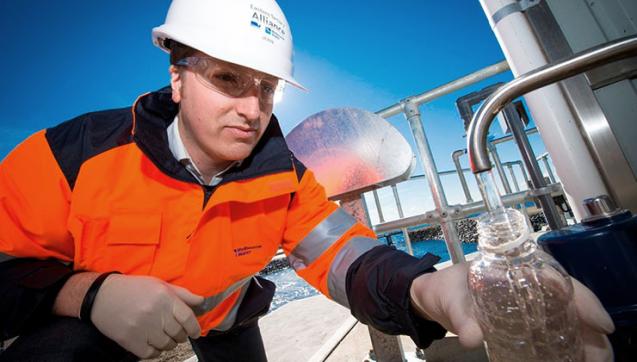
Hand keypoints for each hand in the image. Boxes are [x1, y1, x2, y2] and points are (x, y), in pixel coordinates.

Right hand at [90, 274, 203, 358]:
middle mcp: (155, 312)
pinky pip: (151, 353)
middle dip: (181, 336)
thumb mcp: (159, 284)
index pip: (187, 317)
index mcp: (164, 297)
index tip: (195, 333)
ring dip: (169, 344)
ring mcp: (142, 327)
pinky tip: (152, 344)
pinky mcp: (130, 340)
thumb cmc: (134, 288)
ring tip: (163, 337)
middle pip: (178, 333)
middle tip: (177, 334)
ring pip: (166, 345)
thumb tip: (202, 301)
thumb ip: (182, 294)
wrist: (102, 295)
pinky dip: (155, 351)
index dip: (194, 328)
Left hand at [409, 263, 614, 360]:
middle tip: (602, 354)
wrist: (429, 296)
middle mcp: (527, 285)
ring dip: (582, 338)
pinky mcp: (520, 320)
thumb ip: (462, 318)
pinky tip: (573, 358)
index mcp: (516, 270)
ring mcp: (525, 303)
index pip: (561, 281)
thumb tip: (473, 338)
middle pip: (571, 303)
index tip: (601, 324)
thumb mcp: (451, 300)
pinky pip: (550, 330)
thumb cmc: (444, 289)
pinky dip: (565, 343)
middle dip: (591, 327)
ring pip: (565, 317)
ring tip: (594, 359)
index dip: (585, 301)